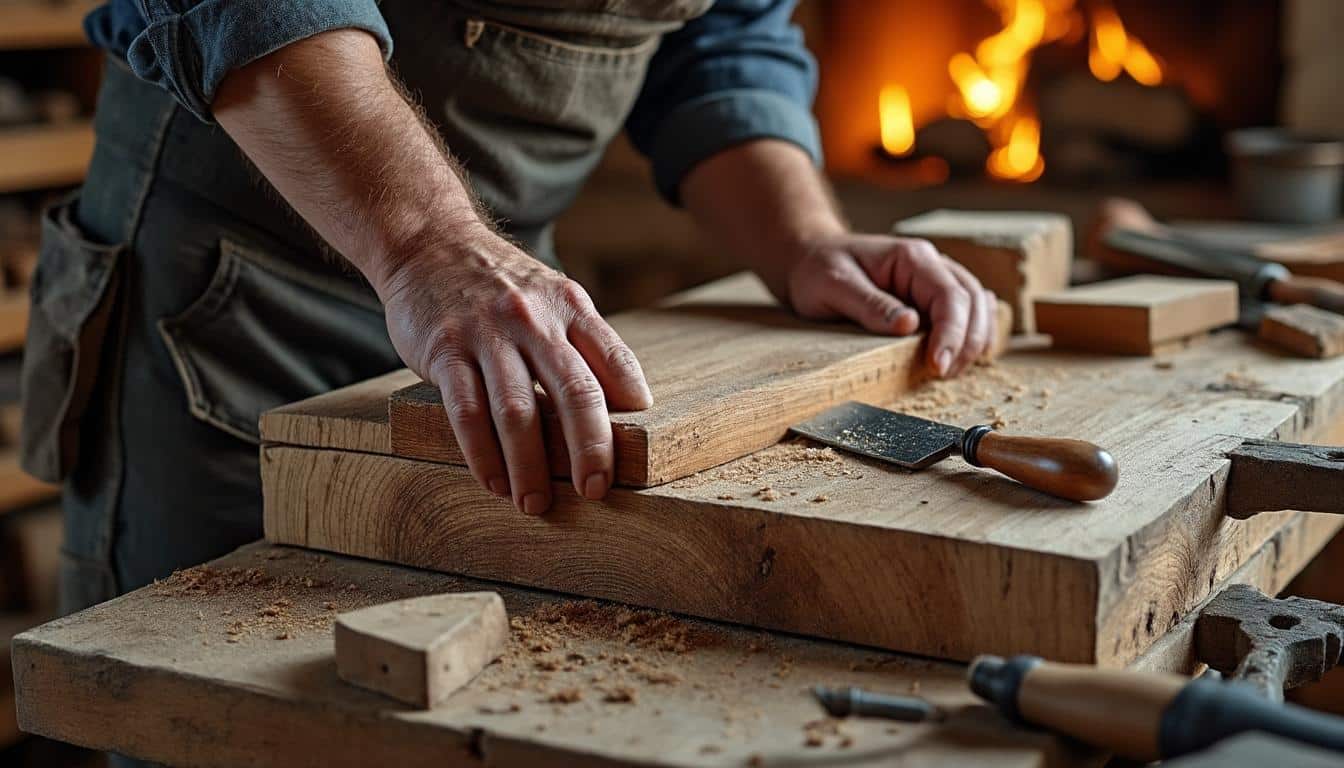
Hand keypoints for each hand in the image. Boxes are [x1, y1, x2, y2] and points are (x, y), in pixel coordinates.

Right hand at [379, 226, 652, 514]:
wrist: (428, 242)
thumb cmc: (500, 287)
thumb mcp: (552, 297)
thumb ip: (585, 344)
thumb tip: (628, 405)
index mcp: (570, 306)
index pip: (615, 361)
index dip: (631, 408)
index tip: (637, 452)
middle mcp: (534, 318)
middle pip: (575, 391)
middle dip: (590, 448)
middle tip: (595, 490)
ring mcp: (487, 333)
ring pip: (518, 411)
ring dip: (530, 466)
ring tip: (536, 503)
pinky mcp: (445, 349)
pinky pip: (467, 411)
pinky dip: (483, 454)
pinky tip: (494, 481)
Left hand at [781, 233, 997, 376]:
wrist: (809, 259)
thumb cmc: (818, 269)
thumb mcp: (834, 285)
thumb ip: (871, 304)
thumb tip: (910, 324)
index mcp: (911, 257)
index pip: (949, 294)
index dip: (951, 333)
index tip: (938, 366)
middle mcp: (931, 265)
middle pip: (973, 301)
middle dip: (966, 342)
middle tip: (944, 375)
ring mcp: (934, 280)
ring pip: (977, 306)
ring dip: (973, 341)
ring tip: (950, 372)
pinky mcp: (930, 298)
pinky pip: (965, 313)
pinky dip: (970, 335)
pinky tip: (964, 356)